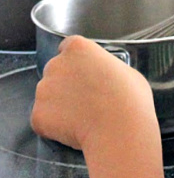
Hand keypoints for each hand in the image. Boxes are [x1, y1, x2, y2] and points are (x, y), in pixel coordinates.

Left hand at [31, 35, 157, 153]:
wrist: (118, 129)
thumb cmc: (130, 99)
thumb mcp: (126, 71)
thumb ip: (107, 68)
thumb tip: (105, 78)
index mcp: (78, 48)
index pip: (68, 47)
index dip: (76, 62)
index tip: (83, 73)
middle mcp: (56, 64)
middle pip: (55, 71)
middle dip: (66, 83)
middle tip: (85, 99)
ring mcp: (44, 89)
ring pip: (48, 96)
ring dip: (59, 105)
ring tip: (81, 117)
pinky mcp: (37, 114)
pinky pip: (42, 119)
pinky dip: (53, 126)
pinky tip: (73, 130)